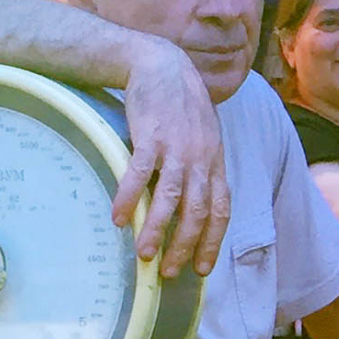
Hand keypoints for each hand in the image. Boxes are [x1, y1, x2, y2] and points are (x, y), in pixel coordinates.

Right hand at [112, 40, 230, 277]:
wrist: (162, 66)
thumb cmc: (182, 106)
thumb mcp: (204, 138)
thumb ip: (203, 168)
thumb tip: (195, 203)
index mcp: (215, 162)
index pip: (220, 210)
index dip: (212, 242)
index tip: (201, 269)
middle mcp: (200, 159)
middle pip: (197, 212)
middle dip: (185, 246)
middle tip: (170, 272)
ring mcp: (176, 149)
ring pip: (170, 199)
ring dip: (158, 230)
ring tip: (144, 254)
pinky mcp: (150, 137)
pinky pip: (139, 174)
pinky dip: (129, 198)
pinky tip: (118, 218)